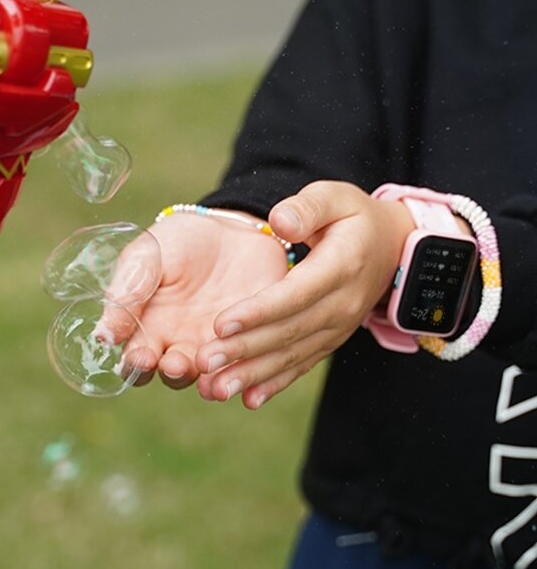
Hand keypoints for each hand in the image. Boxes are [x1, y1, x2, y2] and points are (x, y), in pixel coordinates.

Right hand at [101, 211, 289, 390]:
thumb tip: (101, 337)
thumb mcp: (146, 257)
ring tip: (207, 369)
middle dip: (173, 373)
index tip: (140, 357)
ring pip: (211, 376)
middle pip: (172, 375)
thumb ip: (127, 293)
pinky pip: (249, 363)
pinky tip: (243, 366)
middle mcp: (181, 345)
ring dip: (209, 379)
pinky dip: (246, 370)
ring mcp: (219, 346)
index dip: (135, 366)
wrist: (235, 227)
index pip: (135, 362)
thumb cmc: (179, 241)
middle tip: (174, 363)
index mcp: (148, 329)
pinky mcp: (254, 341)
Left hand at [194, 181, 414, 407]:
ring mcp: (337, 328)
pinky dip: (275, 384)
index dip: (258, 312)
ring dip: (253, 374)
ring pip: (292, 355)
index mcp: (340, 267)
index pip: (294, 295)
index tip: (220, 324)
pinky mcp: (329, 341)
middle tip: (203, 361)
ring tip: (217, 389)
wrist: (393, 248)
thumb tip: (279, 221)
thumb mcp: (336, 197)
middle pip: (288, 331)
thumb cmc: (353, 217)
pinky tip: (248, 400)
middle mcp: (342, 304)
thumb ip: (307, 206)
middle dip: (244, 349)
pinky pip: (302, 365)